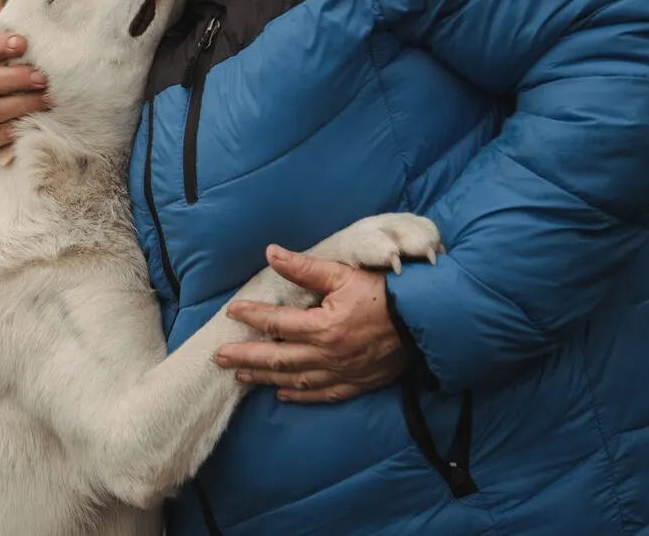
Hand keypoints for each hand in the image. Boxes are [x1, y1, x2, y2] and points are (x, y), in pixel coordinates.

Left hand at [215, 246, 406, 402]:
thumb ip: (305, 268)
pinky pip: (322, 394)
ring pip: (295, 379)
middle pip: (277, 358)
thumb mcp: (344, 274)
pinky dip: (300, 395)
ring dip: (265, 377)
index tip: (232, 312)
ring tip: (241, 376)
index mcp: (323, 326)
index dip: (252, 316)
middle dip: (245, 357)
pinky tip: (283, 393)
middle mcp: (329, 355)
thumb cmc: (387, 292)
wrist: (428, 321)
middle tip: (219, 357)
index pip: (276, 322)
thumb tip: (272, 252)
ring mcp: (342, 373)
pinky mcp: (357, 384)